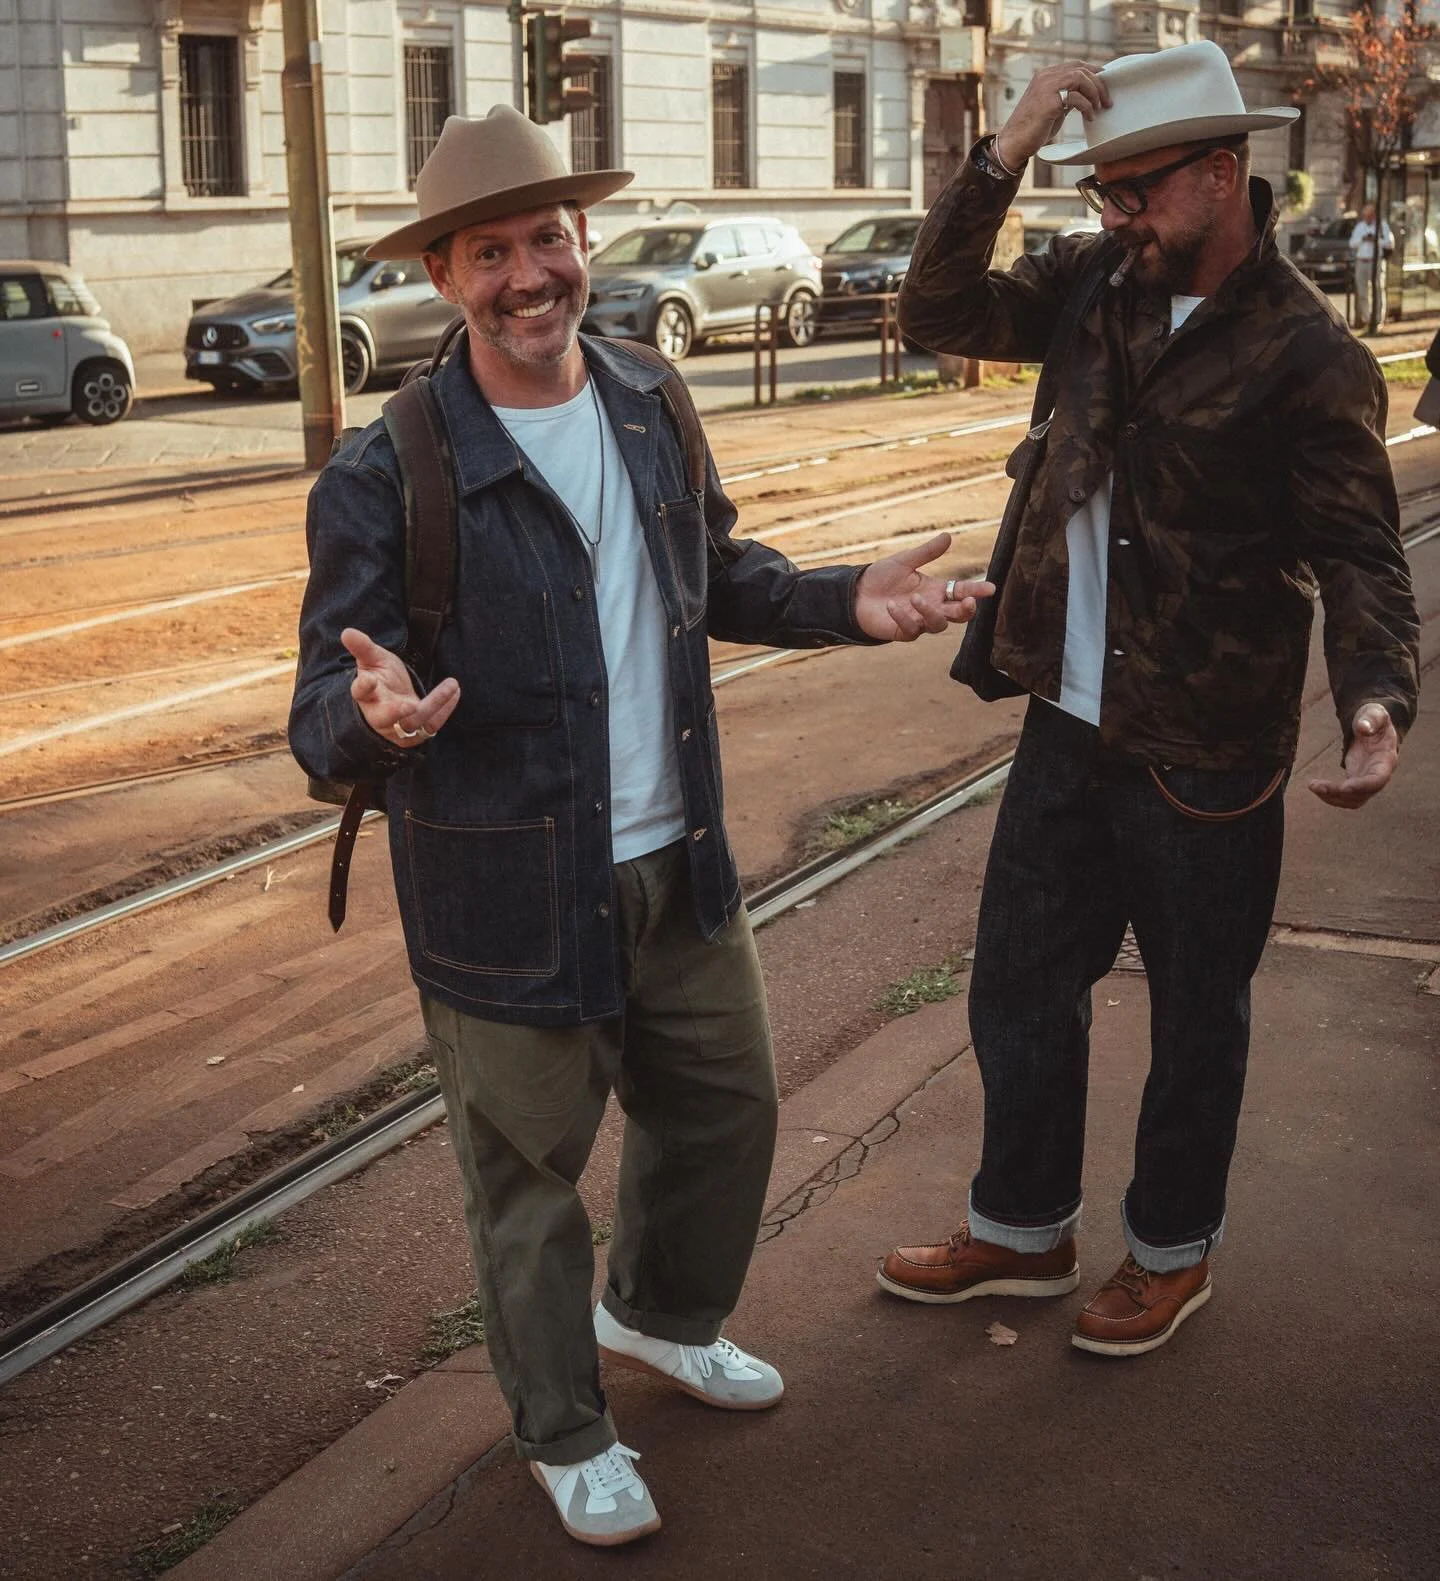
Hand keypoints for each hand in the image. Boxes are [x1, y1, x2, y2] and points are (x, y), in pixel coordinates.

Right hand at [341, 627, 460, 748]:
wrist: (391, 703)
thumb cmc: (381, 680)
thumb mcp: (373, 661)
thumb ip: (363, 648)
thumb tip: (347, 632)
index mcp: (366, 696)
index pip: (361, 692)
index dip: (364, 687)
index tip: (368, 679)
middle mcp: (379, 715)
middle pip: (385, 717)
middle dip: (396, 712)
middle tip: (410, 705)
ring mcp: (398, 728)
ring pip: (415, 721)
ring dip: (435, 704)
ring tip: (451, 684)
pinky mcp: (416, 735)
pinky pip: (432, 726)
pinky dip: (445, 710)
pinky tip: (455, 691)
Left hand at [853, 533, 994, 641]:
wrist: (855, 593)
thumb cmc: (881, 578)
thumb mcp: (905, 561)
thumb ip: (927, 552)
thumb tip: (948, 536)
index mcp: (936, 590)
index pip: (961, 591)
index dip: (977, 590)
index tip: (990, 588)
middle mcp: (931, 607)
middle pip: (958, 615)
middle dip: (966, 610)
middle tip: (968, 603)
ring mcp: (919, 622)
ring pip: (938, 625)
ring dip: (930, 613)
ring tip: (915, 598)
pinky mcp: (903, 632)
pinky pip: (910, 629)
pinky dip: (903, 617)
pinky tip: (891, 606)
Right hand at [993, 61, 1110, 171]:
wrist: (1015, 143)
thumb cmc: (1033, 128)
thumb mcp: (1053, 106)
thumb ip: (1066, 96)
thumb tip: (1087, 93)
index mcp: (1045, 75)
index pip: (1076, 65)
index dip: (1094, 71)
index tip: (1106, 83)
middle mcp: (1045, 76)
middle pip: (1081, 69)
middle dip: (1099, 84)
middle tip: (1107, 101)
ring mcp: (1046, 87)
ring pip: (1081, 78)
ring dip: (1095, 93)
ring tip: (1099, 108)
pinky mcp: (1049, 102)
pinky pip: (1076, 98)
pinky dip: (1087, 107)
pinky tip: (1089, 117)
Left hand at [1307, 702, 1398, 809]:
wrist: (1374, 727)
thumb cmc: (1375, 719)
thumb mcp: (1375, 713)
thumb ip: (1371, 719)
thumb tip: (1362, 727)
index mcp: (1386, 759)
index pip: (1378, 778)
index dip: (1364, 786)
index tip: (1345, 788)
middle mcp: (1379, 774)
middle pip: (1363, 794)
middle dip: (1341, 794)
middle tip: (1317, 787)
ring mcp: (1367, 780)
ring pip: (1353, 799)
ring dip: (1332, 797)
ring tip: (1313, 786)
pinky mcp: (1355, 781)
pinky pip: (1345, 795)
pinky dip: (1330, 795)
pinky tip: (1315, 787)